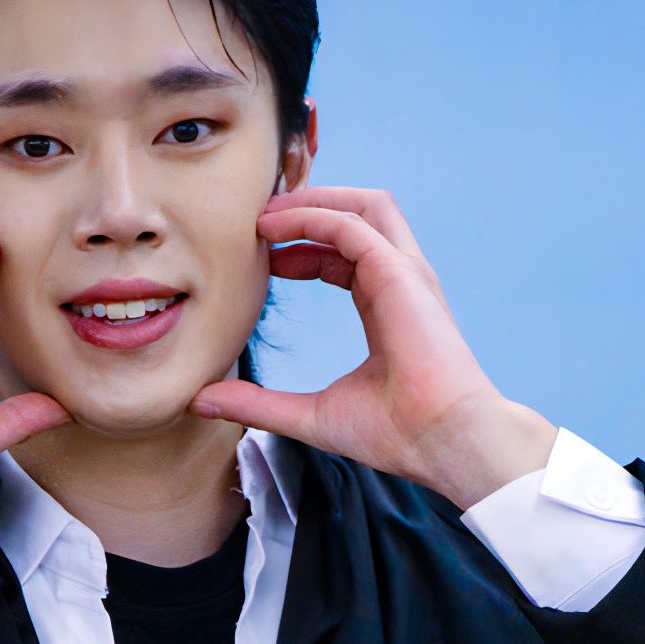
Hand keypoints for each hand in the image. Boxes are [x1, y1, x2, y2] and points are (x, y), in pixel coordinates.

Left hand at [188, 186, 556, 506]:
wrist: (442, 443)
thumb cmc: (395, 435)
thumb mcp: (309, 416)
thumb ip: (258, 404)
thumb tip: (202, 400)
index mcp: (388, 307)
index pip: (346, 254)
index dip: (302, 249)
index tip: (264, 259)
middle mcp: (401, 282)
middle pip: (359, 215)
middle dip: (309, 208)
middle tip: (258, 220)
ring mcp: (406, 274)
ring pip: (363, 205)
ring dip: (313, 200)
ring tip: (265, 213)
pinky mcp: (401, 274)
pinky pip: (351, 225)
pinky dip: (312, 217)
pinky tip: (274, 228)